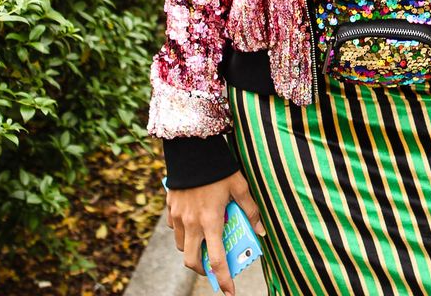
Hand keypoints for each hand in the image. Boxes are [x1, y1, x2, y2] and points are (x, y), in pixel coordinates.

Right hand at [166, 171, 264, 295]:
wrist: (191, 147)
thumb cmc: (218, 167)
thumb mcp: (239, 185)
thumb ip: (249, 208)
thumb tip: (260, 229)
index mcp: (211, 221)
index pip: (217, 260)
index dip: (224, 279)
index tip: (229, 292)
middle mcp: (192, 223)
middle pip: (192, 261)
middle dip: (202, 269)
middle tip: (213, 267)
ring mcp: (179, 217)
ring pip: (182, 246)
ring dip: (192, 249)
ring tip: (204, 242)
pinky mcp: (170, 208)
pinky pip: (175, 228)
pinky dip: (183, 231)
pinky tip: (192, 221)